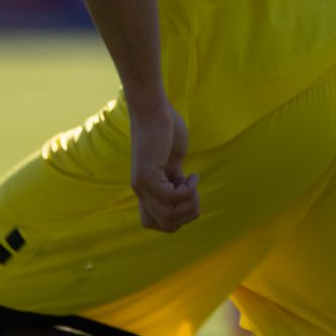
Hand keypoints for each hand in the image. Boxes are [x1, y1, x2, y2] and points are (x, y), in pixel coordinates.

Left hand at [127, 96, 198, 232]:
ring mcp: (143, 185)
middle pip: (167, 225)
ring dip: (190, 202)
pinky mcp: (148, 175)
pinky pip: (171, 198)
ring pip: (169, 216)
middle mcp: (141, 191)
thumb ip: (174, 182)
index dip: (176, 219)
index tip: (187, 196)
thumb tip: (186, 200)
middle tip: (194, 191)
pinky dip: (188, 190)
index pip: (154, 224)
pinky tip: (192, 175)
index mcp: (145, 190)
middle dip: (189, 214)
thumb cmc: (166, 131)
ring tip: (193, 183)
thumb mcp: (171, 163)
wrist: (153, 109)